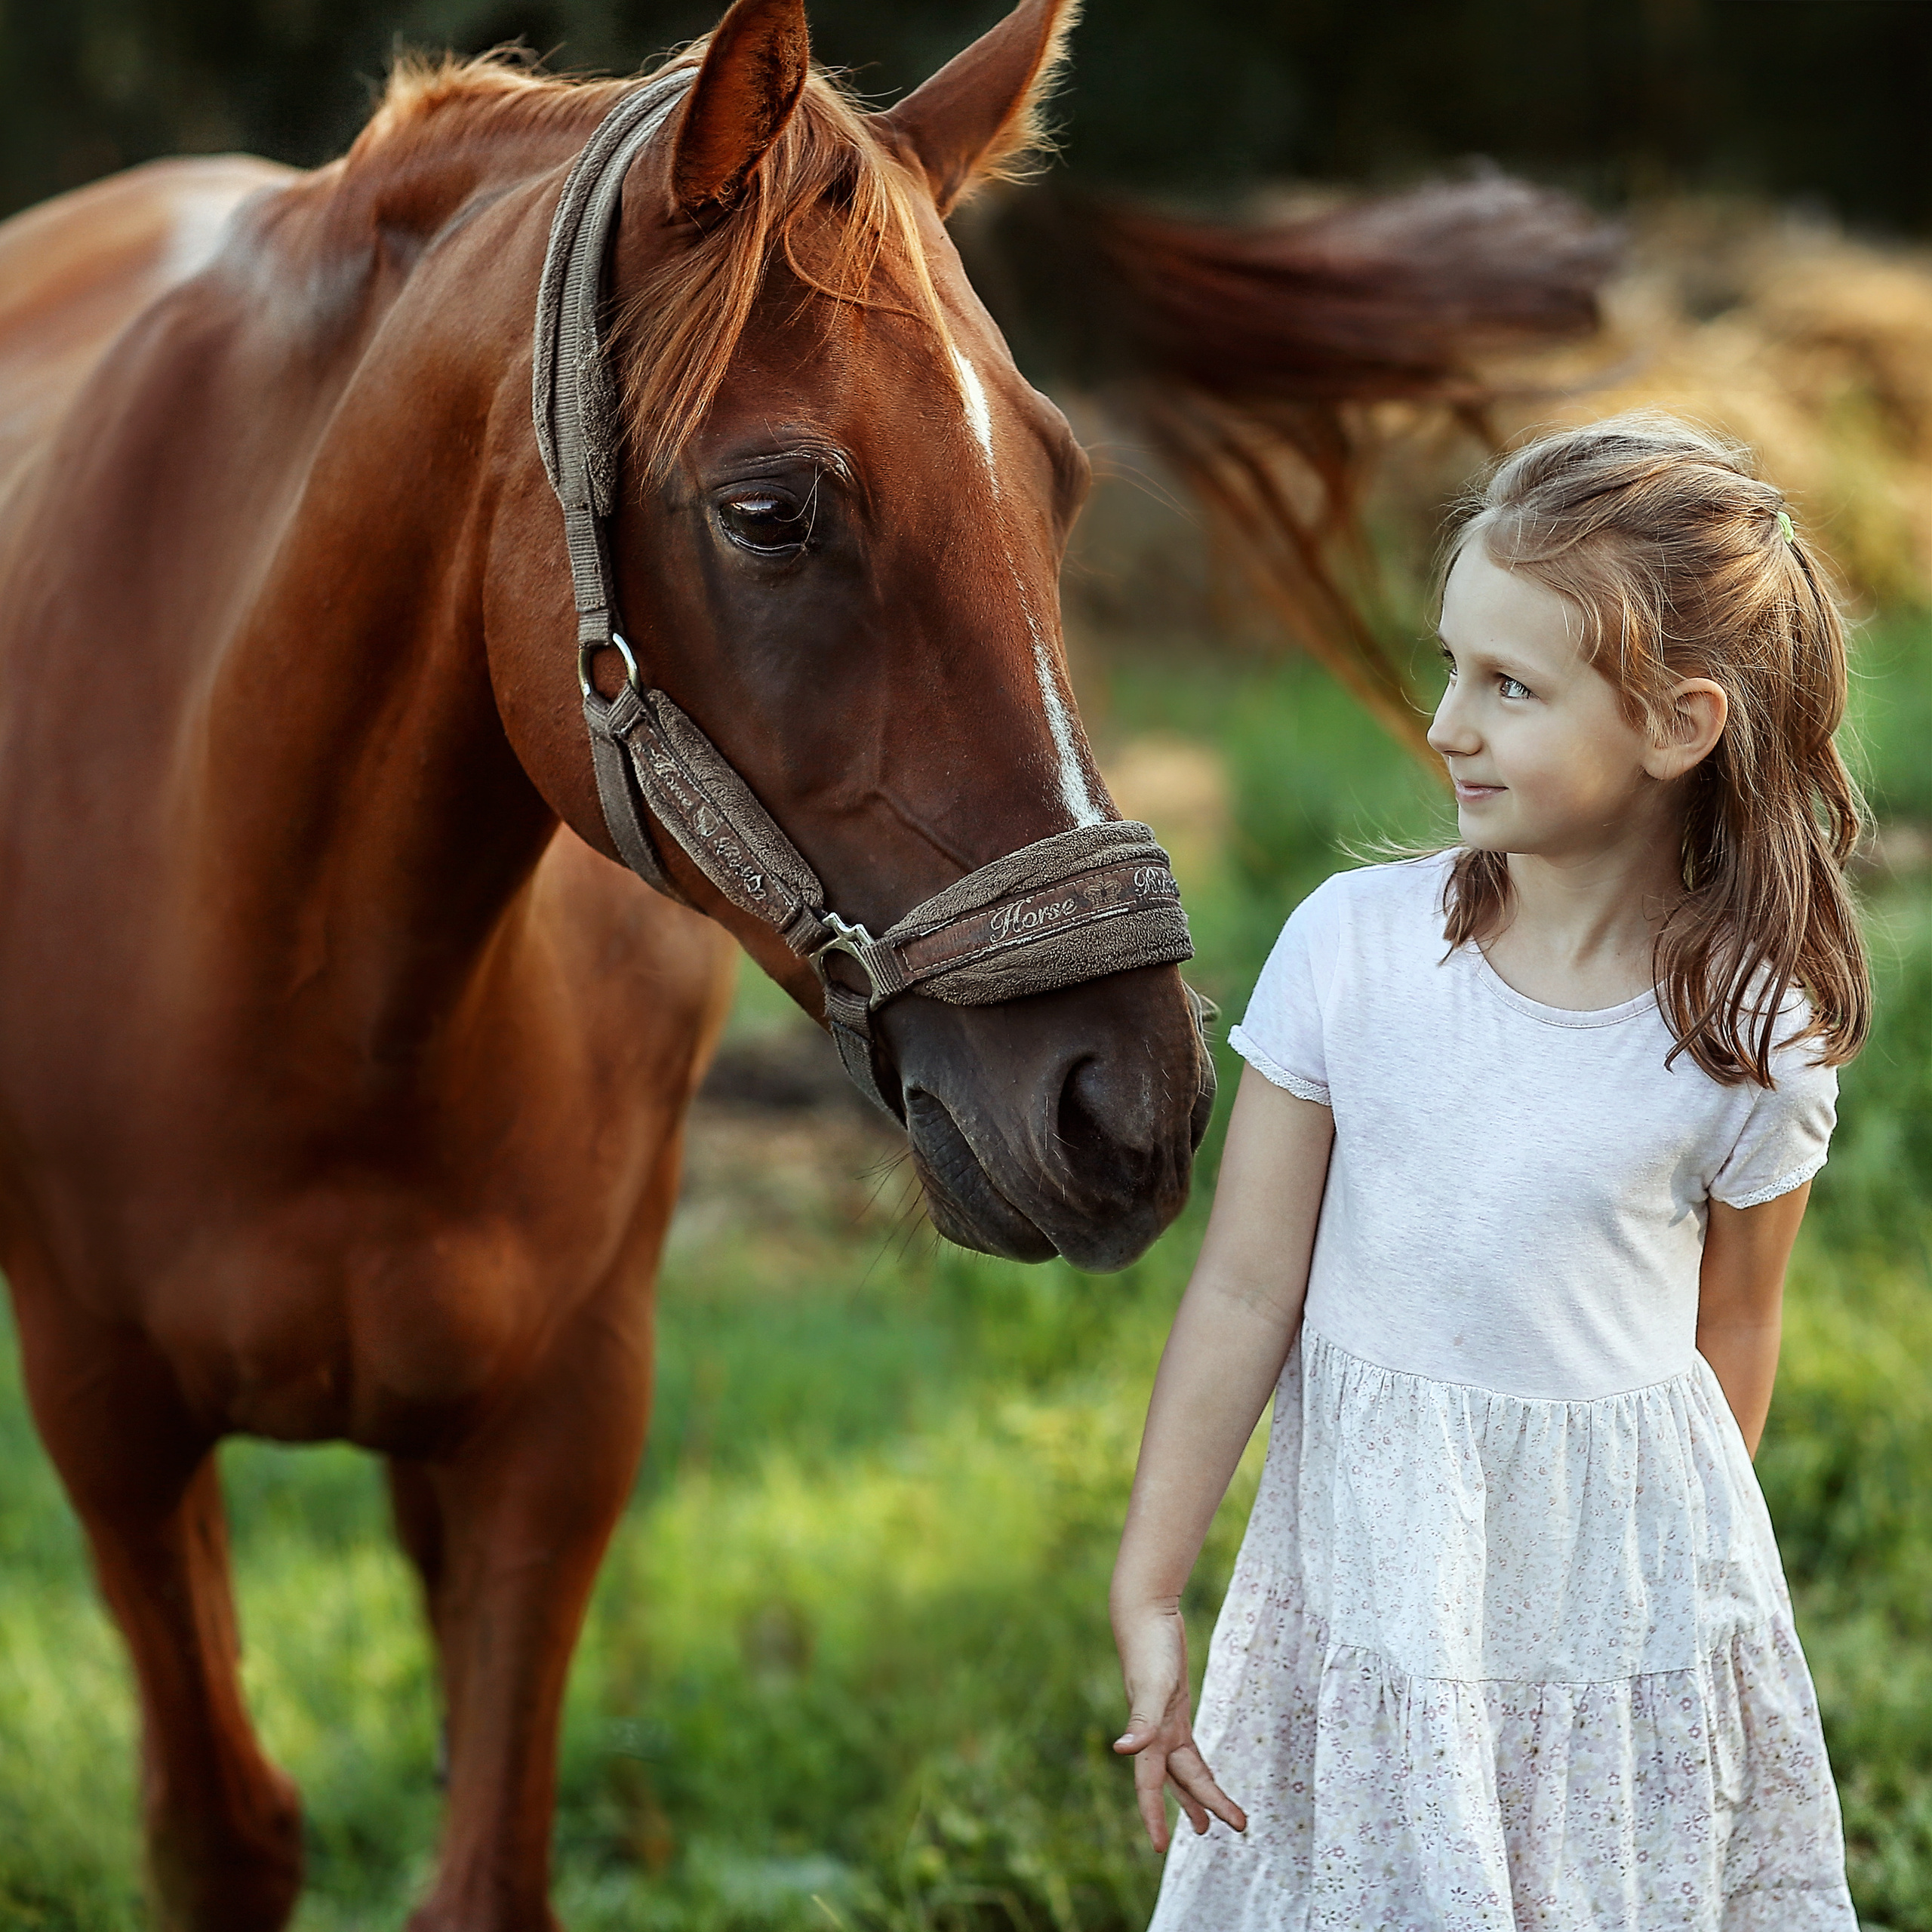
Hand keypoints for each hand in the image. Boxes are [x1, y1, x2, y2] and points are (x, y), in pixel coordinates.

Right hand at [1112, 1603, 1246, 1851]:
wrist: (1147, 1611)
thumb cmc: (1150, 1646)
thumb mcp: (1153, 1684)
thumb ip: (1142, 1718)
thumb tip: (1120, 1750)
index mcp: (1148, 1733)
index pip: (1149, 1785)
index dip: (1153, 1817)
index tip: (1158, 1849)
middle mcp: (1155, 1733)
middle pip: (1179, 1781)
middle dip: (1200, 1807)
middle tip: (1225, 1830)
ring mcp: (1165, 1720)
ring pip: (1185, 1769)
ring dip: (1199, 1794)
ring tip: (1213, 1823)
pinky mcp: (1175, 1706)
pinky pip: (1187, 1747)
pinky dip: (1195, 1765)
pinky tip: (1202, 1774)